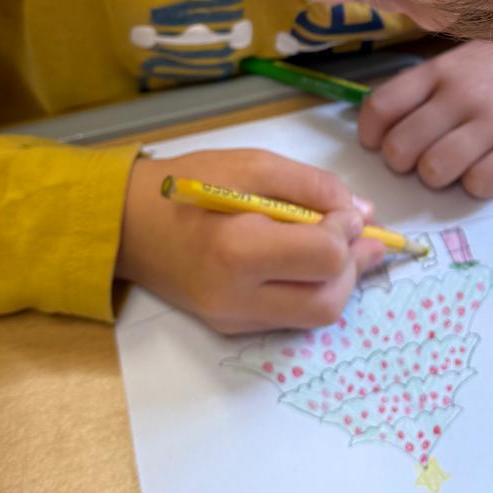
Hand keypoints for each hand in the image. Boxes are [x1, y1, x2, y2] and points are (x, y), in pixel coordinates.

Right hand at [116, 148, 386, 333]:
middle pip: (328, 302)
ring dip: (338, 282)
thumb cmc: (189, 184)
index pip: (323, 258)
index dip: (347, 231)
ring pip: (314, 317)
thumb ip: (314, 186)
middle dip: (352, 266)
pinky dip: (311, 290)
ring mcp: (233, 319)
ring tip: (337, 245)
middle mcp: (237, 297)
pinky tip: (308, 261)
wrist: (129, 223)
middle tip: (354, 234)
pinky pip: (291, 317)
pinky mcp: (232, 328)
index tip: (342, 209)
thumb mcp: (254, 164)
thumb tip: (363, 212)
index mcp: (238, 251)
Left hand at [357, 41, 492, 197]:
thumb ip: (423, 86)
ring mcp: (492, 124)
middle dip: (401, 162)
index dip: (370, 134)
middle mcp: (461, 96)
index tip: (377, 143)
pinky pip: (479, 184)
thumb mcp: (458, 60)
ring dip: (435, 177)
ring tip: (448, 166)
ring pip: (435, 170)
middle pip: (402, 147)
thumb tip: (380, 123)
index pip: (382, 106)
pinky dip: (474, 185)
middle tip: (415, 159)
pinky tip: (481, 171)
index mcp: (440, 71)